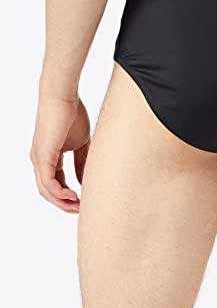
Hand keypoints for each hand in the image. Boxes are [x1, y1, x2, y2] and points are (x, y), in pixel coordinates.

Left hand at [30, 96, 90, 212]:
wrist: (63, 98)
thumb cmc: (72, 115)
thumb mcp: (81, 144)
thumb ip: (82, 162)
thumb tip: (85, 181)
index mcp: (49, 157)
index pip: (57, 183)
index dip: (70, 194)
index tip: (85, 200)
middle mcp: (40, 161)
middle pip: (49, 191)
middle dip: (65, 204)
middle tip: (81, 209)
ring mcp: (39, 159)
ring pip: (46, 190)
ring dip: (62, 202)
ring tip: (78, 206)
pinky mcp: (42, 156)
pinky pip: (47, 181)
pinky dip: (59, 192)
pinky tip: (72, 195)